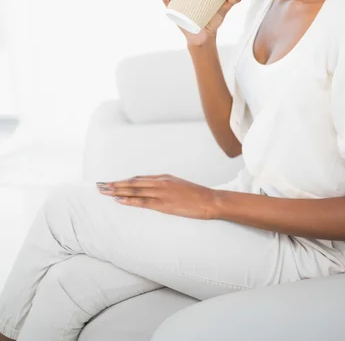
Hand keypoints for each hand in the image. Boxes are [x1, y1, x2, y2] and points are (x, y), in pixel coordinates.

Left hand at [96, 174, 218, 219]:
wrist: (209, 200)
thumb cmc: (195, 195)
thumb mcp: (178, 185)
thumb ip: (164, 186)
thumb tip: (151, 189)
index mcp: (163, 178)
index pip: (137, 179)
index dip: (122, 181)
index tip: (110, 182)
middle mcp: (160, 182)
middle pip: (132, 182)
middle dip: (114, 184)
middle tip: (99, 185)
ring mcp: (161, 192)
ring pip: (134, 190)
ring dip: (117, 190)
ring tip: (103, 191)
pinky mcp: (164, 204)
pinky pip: (143, 201)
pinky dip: (129, 199)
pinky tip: (119, 199)